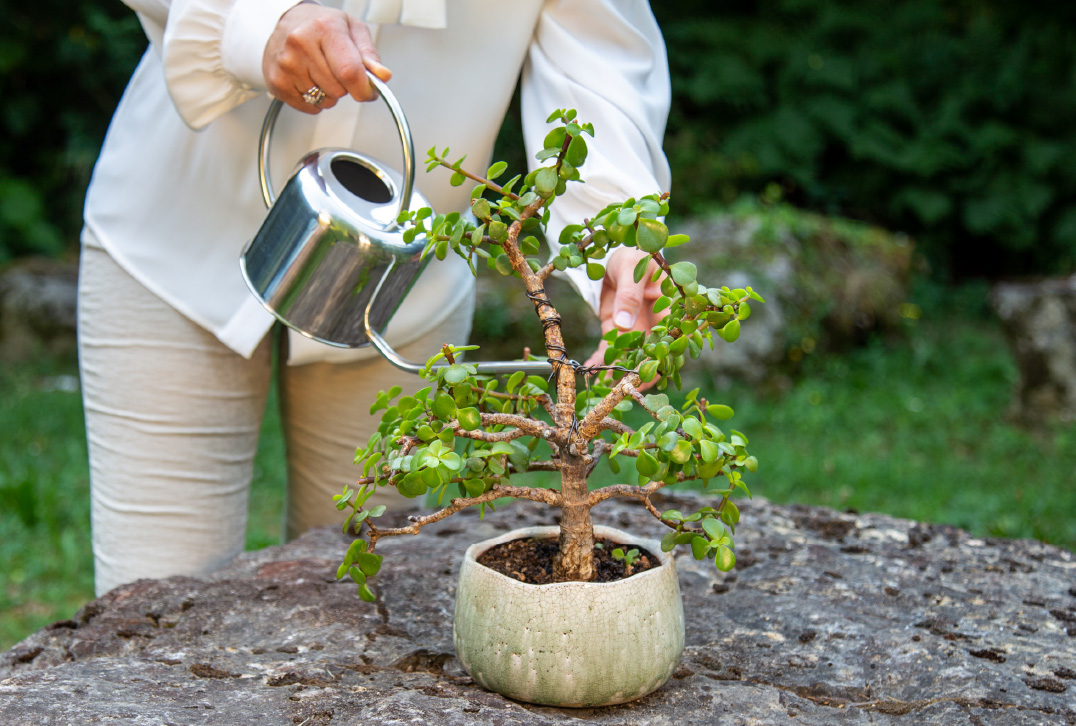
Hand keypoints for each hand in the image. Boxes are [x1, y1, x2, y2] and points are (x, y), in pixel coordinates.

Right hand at [263, 3, 391, 112]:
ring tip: (320, 71)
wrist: (289, 21)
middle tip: (336, 69)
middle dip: (345, 86)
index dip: (363, 89)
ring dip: (328, 93)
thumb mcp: (353, 30)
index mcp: (325, 28)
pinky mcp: (277, 81)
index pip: (349, 71)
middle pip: (338, 90)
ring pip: (324, 101)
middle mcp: (301, 44)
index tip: (368, 91)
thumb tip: (382, 76)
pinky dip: (314, 100)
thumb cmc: (323, 26)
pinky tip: (309, 80)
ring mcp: (286, 64)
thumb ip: (370, 55)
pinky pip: (309, 107)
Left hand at [583, 248, 663, 387]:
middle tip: (626, 388)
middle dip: (640, 374)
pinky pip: (611, 350)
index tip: (652, 373)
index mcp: (670, 309)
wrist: (618, 257)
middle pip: (653, 355)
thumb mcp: (632, 270)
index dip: (665, 358)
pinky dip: (601, 361)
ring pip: (631, 357)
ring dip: (619, 372)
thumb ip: (630, 295)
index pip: (672, 338)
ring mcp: (637, 331)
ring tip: (605, 387)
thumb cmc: (634, 256)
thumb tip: (625, 325)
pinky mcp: (618, 332)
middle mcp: (656, 325)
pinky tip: (589, 370)